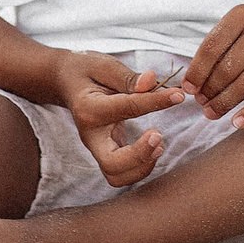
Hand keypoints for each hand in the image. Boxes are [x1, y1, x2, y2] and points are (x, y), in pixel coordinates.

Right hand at [54, 52, 184, 186]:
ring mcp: (96, 147)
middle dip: (140, 156)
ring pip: (116, 176)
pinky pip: (121, 173)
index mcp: (89, 108)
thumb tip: (151, 80)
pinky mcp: (105, 152)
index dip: (156, 101)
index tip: (178, 95)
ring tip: (159, 144)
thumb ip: (128, 77)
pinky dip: (140, 167)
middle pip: (112, 164)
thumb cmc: (87, 70)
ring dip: (142, 166)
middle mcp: (90, 135)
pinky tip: (154, 148)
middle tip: (159, 135)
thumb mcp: (105, 66)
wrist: (65, 82)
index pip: (126, 109)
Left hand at [181, 0, 243, 128]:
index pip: (211, 48)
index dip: (196, 72)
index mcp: (243, 15)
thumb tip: (196, 77)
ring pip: (243, 86)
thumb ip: (223, 42)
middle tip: (201, 103)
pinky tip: (237, 122)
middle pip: (226, 70)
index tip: (188, 89)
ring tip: (211, 113)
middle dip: (209, 91)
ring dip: (223, 104)